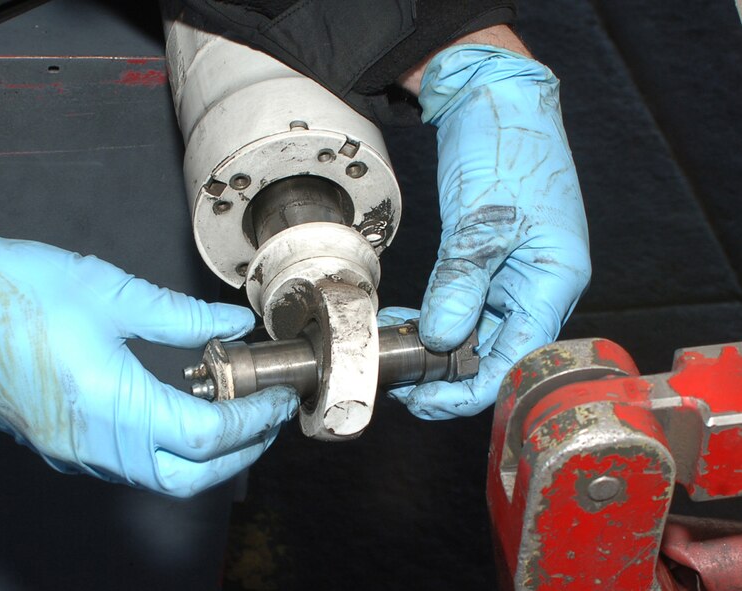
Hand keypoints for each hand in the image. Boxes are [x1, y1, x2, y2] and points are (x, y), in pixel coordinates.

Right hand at [0, 231, 298, 496]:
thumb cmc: (22, 291)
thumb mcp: (111, 292)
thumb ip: (180, 315)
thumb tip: (234, 322)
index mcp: (113, 407)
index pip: (206, 437)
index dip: (254, 420)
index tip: (281, 396)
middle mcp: (97, 445)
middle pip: (187, 479)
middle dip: (240, 454)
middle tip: (269, 417)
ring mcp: (75, 452)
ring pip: (158, 477)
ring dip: (206, 455)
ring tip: (236, 412)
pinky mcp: (61, 445)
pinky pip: (129, 464)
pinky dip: (169, 448)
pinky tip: (182, 410)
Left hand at [386, 45, 590, 419]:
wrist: (499, 100)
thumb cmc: (508, 146)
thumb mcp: (481, 222)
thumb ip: (460, 284)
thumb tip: (437, 338)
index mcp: (554, 283)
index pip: (515, 363)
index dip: (468, 391)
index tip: (424, 399)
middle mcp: (539, 287)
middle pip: (496, 355)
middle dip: (446, 371)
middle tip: (399, 375)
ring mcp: (516, 276)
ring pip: (477, 333)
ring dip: (437, 345)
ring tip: (396, 343)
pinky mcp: (493, 263)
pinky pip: (467, 305)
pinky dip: (437, 315)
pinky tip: (408, 316)